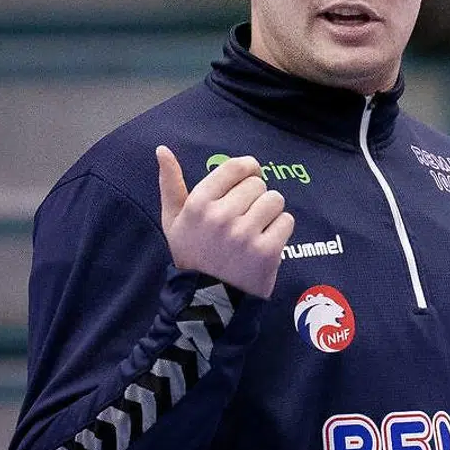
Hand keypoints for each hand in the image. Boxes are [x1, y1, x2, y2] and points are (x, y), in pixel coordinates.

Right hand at [156, 146, 294, 297]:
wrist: (208, 300)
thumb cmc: (193, 255)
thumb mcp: (174, 220)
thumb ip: (170, 184)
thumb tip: (162, 149)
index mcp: (198, 204)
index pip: (236, 167)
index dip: (248, 169)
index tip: (249, 178)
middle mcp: (220, 217)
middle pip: (258, 184)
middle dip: (255, 197)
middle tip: (245, 218)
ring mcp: (244, 234)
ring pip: (275, 200)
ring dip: (270, 213)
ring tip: (255, 230)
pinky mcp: (267, 251)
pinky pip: (286, 221)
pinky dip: (280, 230)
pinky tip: (265, 243)